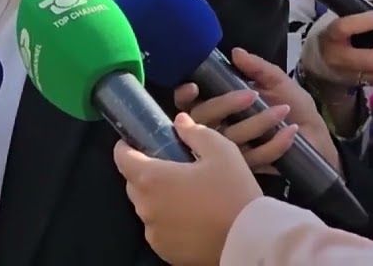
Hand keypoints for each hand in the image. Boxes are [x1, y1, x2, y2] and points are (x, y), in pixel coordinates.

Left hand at [113, 114, 262, 265]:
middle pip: (134, 183)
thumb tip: (180, 121)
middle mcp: (145, 207)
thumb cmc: (233, 192)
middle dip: (146, 173)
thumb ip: (195, 132)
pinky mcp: (164, 252)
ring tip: (186, 195)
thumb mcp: (221, 152)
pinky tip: (191, 218)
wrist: (251, 241)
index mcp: (151, 178)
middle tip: (172, 168)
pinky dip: (168, 222)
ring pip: (147, 208)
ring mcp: (153, 232)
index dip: (127, 146)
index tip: (138, 143)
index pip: (121, 157)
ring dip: (158, 199)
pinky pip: (158, 230)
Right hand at [173, 48, 340, 173]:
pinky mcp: (246, 168)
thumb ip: (257, 68)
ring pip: (227, 138)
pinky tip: (291, 132)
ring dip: (256, 123)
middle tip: (251, 95)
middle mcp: (217, 128)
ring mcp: (229, 150)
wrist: (318, 139)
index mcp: (219, 105)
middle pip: (202, 119)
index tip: (194, 86)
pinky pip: (252, 157)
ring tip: (283, 110)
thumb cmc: (295, 108)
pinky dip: (274, 144)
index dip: (184, 95)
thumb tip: (235, 52)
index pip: (187, 101)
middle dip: (224, 104)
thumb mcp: (278, 82)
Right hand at [313, 12, 372, 88]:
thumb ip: (364, 7)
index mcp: (330, 35)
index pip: (342, 29)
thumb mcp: (341, 15)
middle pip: (370, 60)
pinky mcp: (365, 86)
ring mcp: (353, 76)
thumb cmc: (336, 33)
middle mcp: (339, 59)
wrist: (320, 61)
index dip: (362, 22)